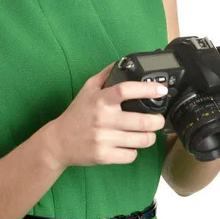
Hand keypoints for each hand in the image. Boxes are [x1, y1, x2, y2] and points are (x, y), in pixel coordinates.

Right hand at [48, 62, 166, 169]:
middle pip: (142, 121)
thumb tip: (123, 63)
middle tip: (158, 119)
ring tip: (148, 133)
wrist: (58, 142)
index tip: (161, 90)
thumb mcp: (87, 90)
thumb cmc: (76, 114)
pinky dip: (134, 151)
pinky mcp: (104, 156)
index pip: (126, 90)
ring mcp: (104, 139)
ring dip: (149, 137)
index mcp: (100, 100)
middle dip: (157, 121)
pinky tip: (129, 145)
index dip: (147, 89)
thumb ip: (105, 76)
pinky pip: (131, 155)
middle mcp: (103, 119)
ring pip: (141, 140)